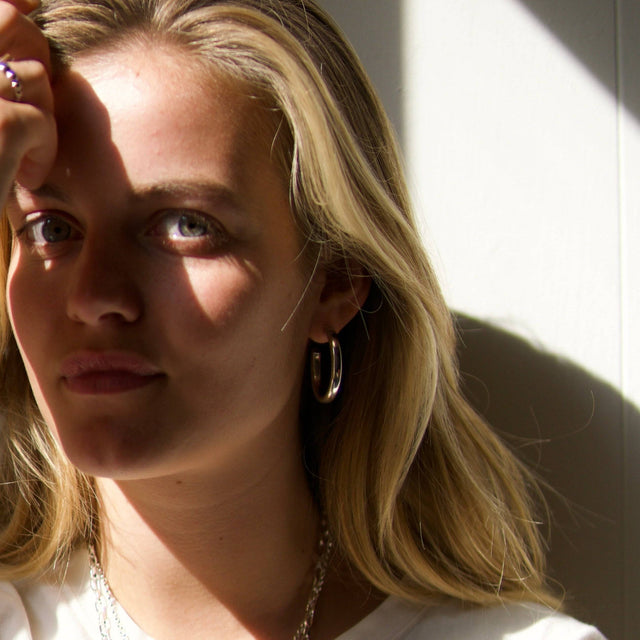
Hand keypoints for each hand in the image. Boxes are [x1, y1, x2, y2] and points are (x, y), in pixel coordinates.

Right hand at [0, 0, 55, 201]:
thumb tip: (24, 2)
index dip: (12, 1)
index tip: (33, 0)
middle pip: (10, 21)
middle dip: (35, 52)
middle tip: (33, 101)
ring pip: (36, 76)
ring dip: (41, 115)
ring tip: (21, 151)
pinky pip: (41, 120)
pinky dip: (44, 151)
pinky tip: (28, 176)